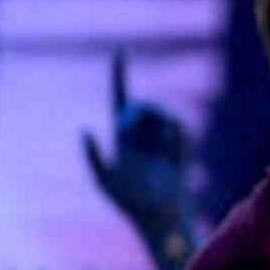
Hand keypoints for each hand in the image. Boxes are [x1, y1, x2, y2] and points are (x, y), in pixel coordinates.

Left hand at [81, 52, 200, 269]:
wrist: (162, 216)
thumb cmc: (131, 203)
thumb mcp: (103, 180)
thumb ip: (92, 155)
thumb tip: (85, 128)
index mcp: (121, 137)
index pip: (120, 99)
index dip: (120, 76)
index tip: (122, 53)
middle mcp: (142, 134)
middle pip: (142, 106)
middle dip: (144, 112)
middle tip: (145, 128)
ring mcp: (164, 140)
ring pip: (164, 115)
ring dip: (161, 127)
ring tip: (162, 149)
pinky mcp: (183, 148)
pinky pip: (181, 130)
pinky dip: (177, 139)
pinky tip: (176, 156)